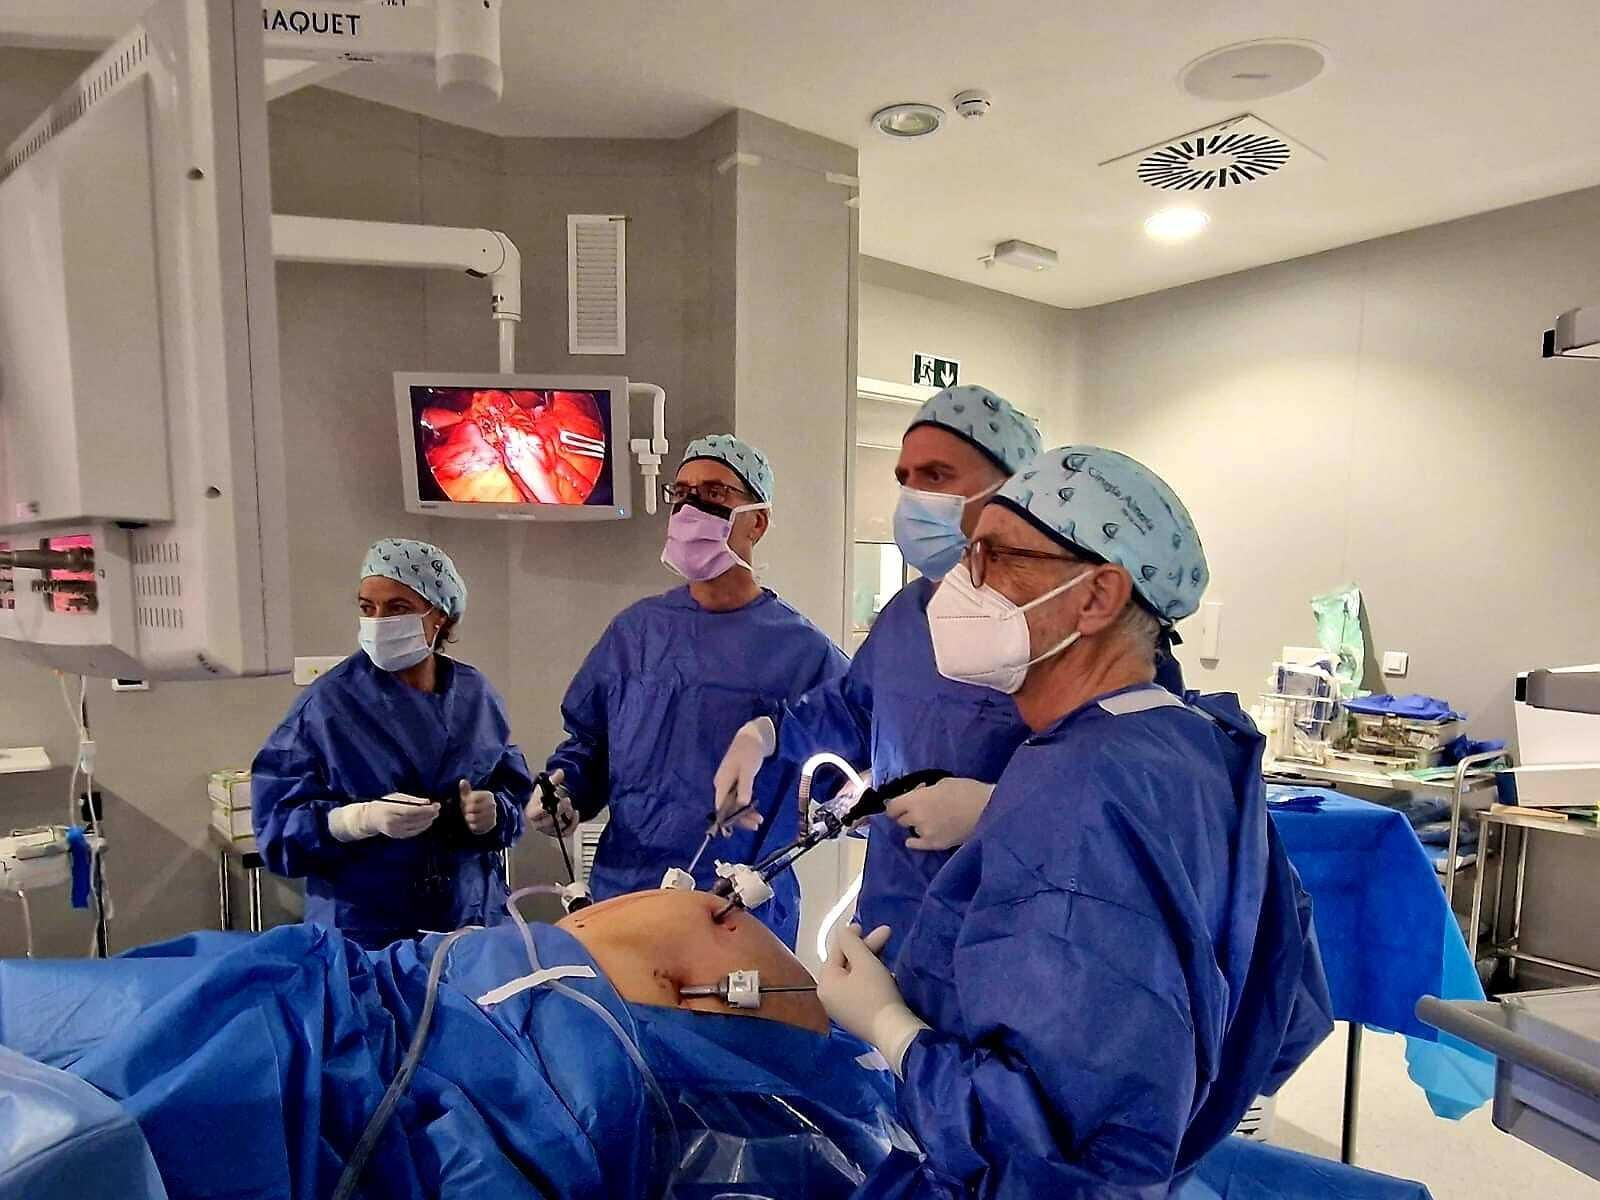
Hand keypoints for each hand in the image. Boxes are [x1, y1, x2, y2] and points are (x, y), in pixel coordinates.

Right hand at [328, 798, 439, 842]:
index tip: (436, 805)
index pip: (412, 811)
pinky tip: (427, 822)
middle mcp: (392, 822)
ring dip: (428, 821)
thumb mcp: (396, 797)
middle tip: (438, 809)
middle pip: (415, 820)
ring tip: (434, 815)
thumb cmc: (384, 804)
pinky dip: (422, 827)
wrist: (371, 818)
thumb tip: (427, 802)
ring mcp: (395, 831)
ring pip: (416, 827)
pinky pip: (413, 833)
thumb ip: (412, 800)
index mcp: (391, 810)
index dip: (426, 809)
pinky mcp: (398, 836)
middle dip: (429, 814)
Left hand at [459, 779, 497, 834]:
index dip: (466, 802)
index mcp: (488, 795)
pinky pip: (476, 827)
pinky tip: (473, 823)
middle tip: (468, 811)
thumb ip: (465, 789)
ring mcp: (493, 815)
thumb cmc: (474, 804)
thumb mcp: (469, 796)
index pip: (471, 798)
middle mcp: (492, 804)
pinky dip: (472, 826)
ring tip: (471, 817)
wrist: (485, 816)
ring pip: (473, 818)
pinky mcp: (491, 824)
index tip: (468, 803)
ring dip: (469, 819)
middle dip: (466, 811)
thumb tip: (462, 781)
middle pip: (471, 809)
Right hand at [530, 768, 577, 837]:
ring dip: (567, 814)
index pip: (538, 812)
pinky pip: (567, 831)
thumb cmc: (540, 799)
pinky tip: (574, 814)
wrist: (542, 807)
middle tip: (566, 800)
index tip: (557, 797)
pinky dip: (573, 823)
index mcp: (531, 812)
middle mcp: (538, 824)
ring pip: (560, 826)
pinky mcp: (556, 834)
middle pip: (551, 820)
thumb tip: (560, 773)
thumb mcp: (544, 787)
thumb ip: (552, 780)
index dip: (549, 805)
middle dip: (561, 809)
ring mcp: (547, 830)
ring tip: (569, 806)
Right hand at [711, 717, 775, 835]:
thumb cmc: (748, 752)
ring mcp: (728, 784)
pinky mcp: (735, 783)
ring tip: (759, 821)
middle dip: (740, 818)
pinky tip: (754, 812)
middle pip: (727, 807)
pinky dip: (746, 806)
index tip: (742, 826)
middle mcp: (722, 785)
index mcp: (721, 782)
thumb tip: (742, 804)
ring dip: (744, 814)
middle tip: (757, 825)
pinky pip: (738, 799)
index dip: (729, 819)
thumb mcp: (748, 770)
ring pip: (733, 804)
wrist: (751, 737)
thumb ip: (745, 786)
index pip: (721, 806)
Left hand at [818, 924, 927, 1076]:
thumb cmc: (876, 993)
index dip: (851, 936)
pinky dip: (871, 979)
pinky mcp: (856, 1018)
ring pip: (854, 978)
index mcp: (826, 984)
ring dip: (870, 962)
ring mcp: (842, 1010)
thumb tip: (842, 931)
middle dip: (865, 949)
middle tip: (885, 934)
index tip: (863, 925)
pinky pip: (860, 991)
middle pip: (845, 965)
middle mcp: (829, 998)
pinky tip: (885, 974)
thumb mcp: (864, 961)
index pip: (836, 952)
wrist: (893, 1032)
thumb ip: (851, 942)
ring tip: (886, 952)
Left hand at [885, 777, 994, 850]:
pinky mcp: (936, 845)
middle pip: (900, 820)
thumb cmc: (967, 791)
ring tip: (927, 820)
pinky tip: (913, 839)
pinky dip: (914, 841)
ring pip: (912, 830)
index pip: (892, 807)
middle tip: (916, 810)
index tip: (897, 804)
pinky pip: (917, 845)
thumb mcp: (942, 783)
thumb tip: (918, 794)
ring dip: (916, 825)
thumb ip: (925, 791)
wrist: (987, 810)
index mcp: (916, 799)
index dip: (893, 805)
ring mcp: (925, 833)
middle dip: (906, 814)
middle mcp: (916, 818)